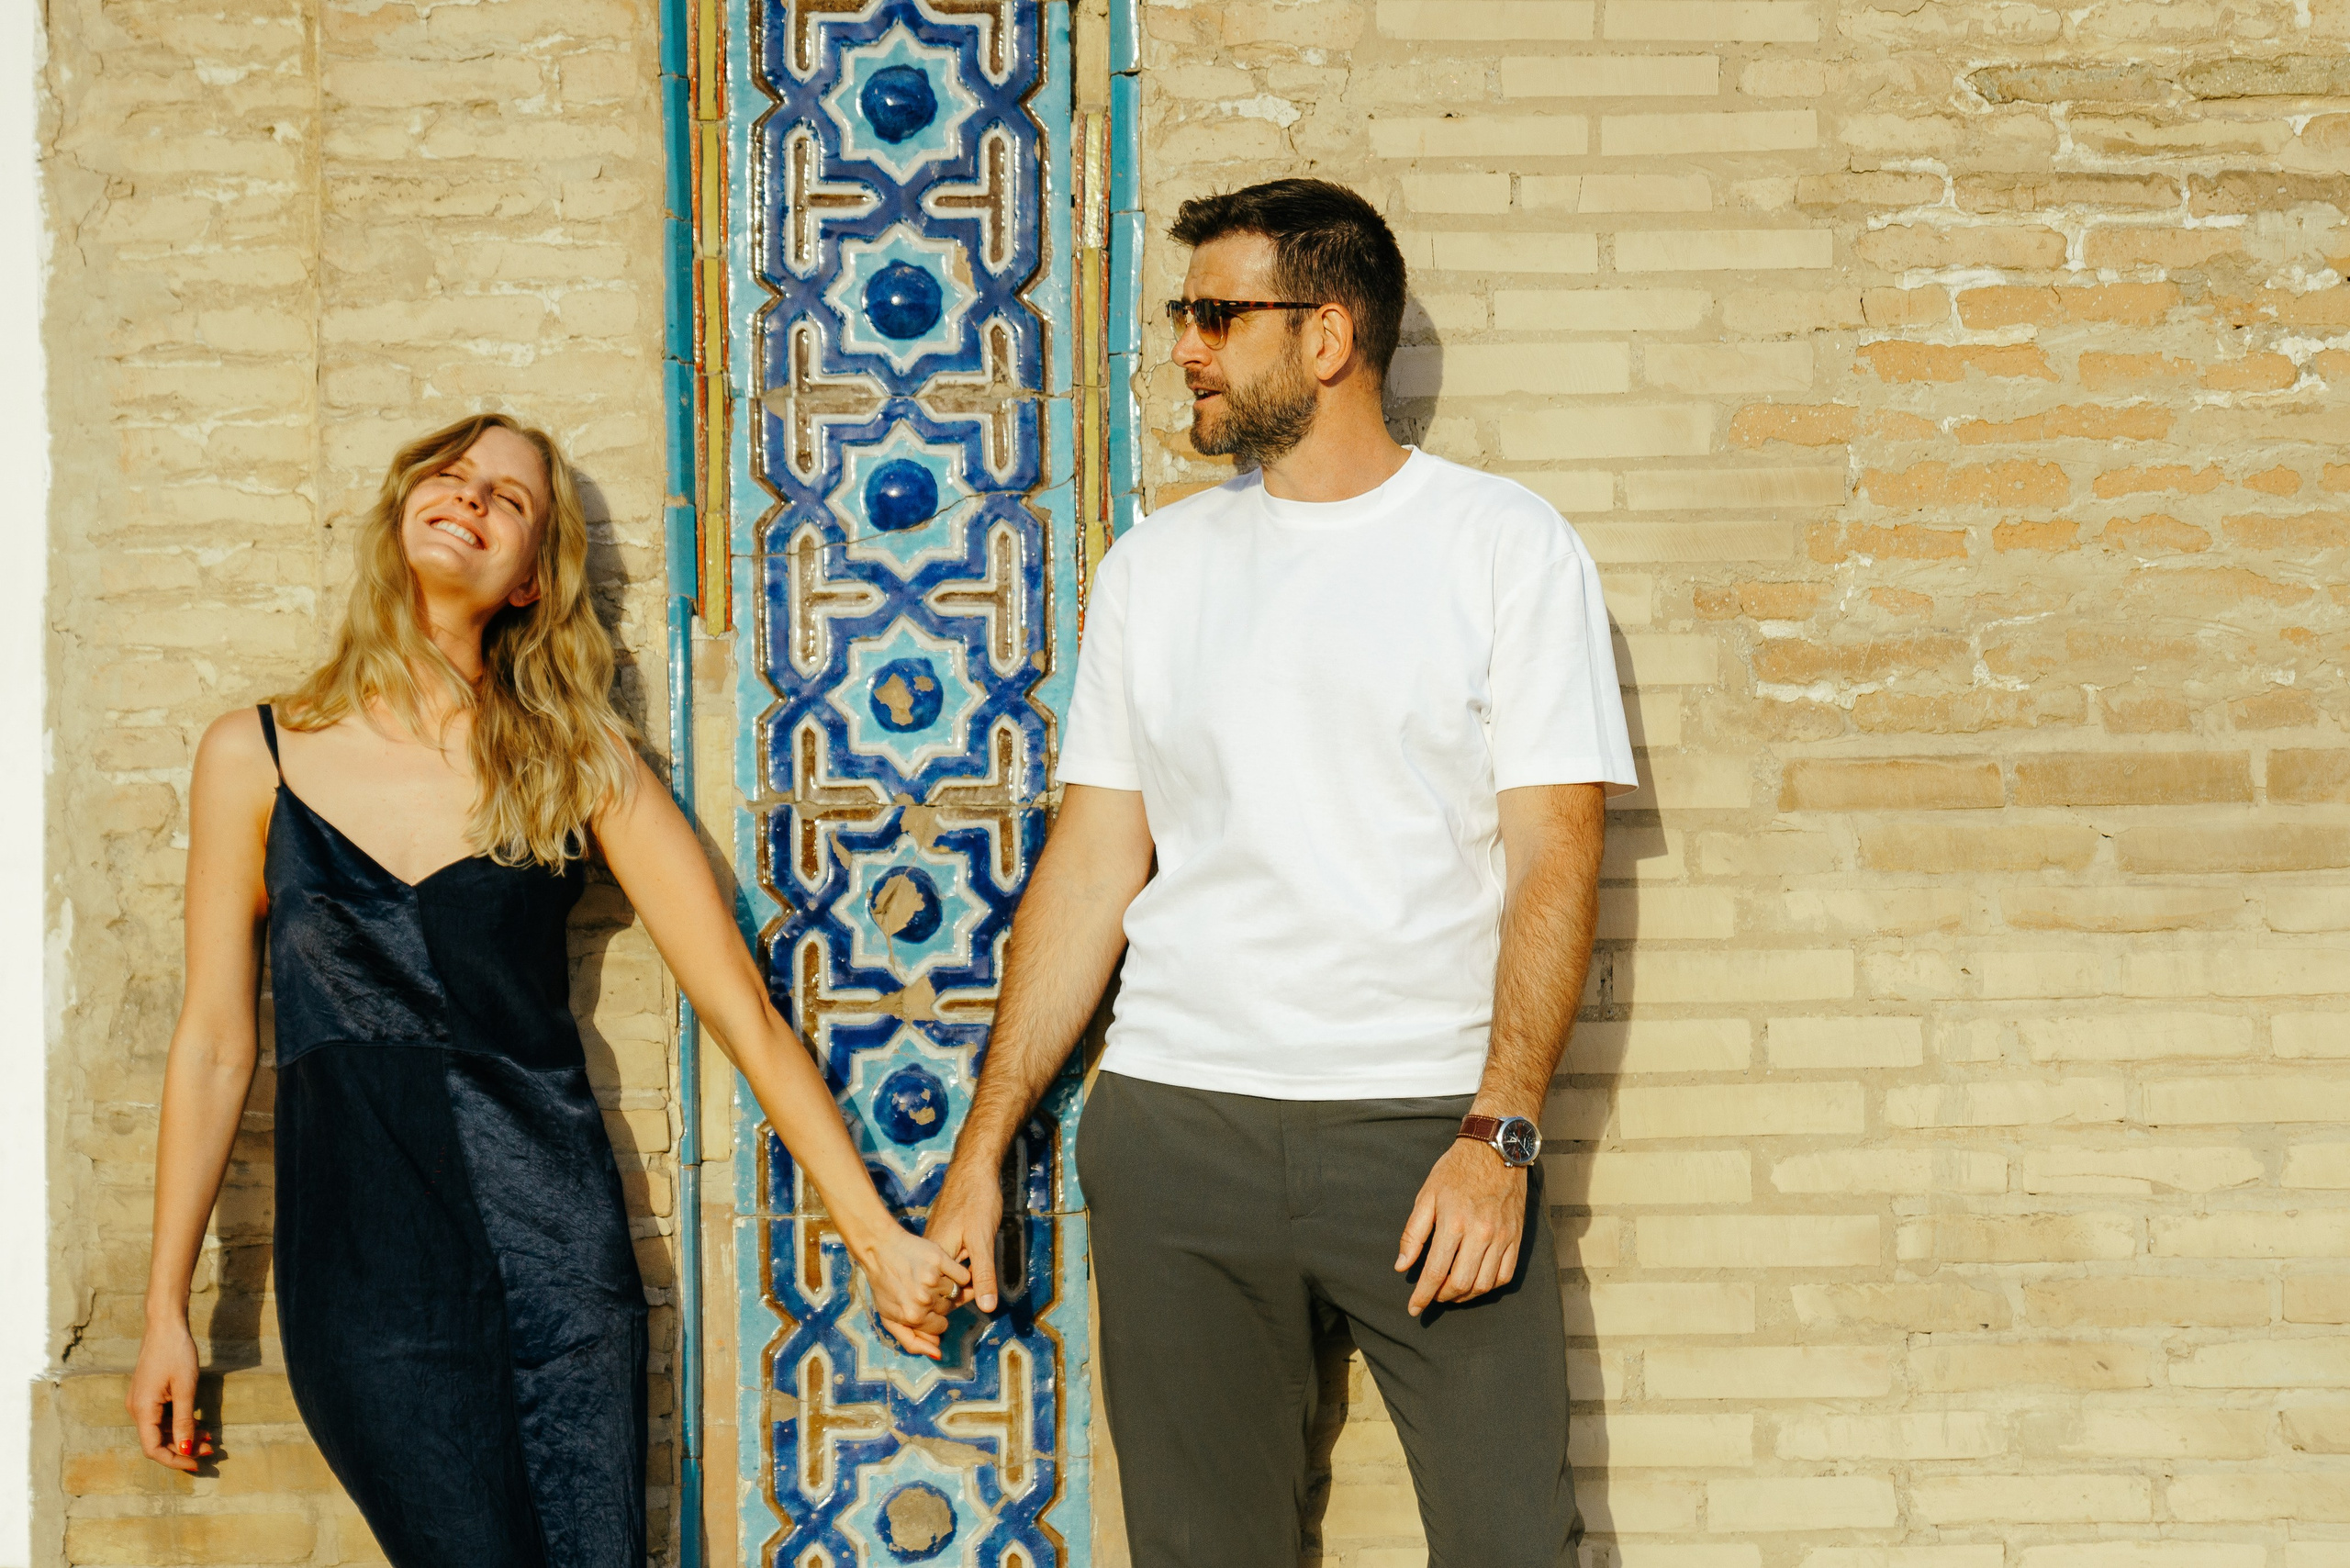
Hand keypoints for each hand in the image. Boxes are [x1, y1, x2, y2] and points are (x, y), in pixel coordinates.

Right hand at [127, 1315, 211, 1471]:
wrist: (166, 1325)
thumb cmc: (176, 1353)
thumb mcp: (185, 1388)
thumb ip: (184, 1421)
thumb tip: (184, 1449)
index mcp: (142, 1410)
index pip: (153, 1448)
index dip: (174, 1460)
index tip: (197, 1464)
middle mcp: (137, 1409)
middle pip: (157, 1441)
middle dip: (183, 1449)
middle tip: (212, 1450)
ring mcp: (141, 1402)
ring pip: (161, 1430)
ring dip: (183, 1437)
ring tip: (210, 1439)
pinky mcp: (149, 1395)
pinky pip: (162, 1418)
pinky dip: (179, 1424)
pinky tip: (199, 1426)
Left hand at [854, 1224, 970, 1359]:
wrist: (879, 1250)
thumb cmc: (884, 1285)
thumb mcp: (890, 1318)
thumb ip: (912, 1341)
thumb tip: (938, 1353)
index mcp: (913, 1317)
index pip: (941, 1327)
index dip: (933, 1317)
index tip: (924, 1305)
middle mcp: (923, 1299)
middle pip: (949, 1309)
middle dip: (939, 1302)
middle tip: (924, 1288)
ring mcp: (933, 1278)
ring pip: (957, 1292)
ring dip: (948, 1286)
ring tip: (931, 1277)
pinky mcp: (940, 1259)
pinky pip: (963, 1275)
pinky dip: (958, 1273)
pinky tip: (944, 1269)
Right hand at [924, 1163, 1005, 1312]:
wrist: (973, 1170)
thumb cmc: (977, 1201)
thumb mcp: (983, 1241)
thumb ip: (983, 1275)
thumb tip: (987, 1307)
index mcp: (935, 1257)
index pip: (942, 1294)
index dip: (960, 1300)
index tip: (978, 1293)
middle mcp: (929, 1253)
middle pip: (942, 1287)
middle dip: (960, 1291)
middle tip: (981, 1278)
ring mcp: (935, 1245)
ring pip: (947, 1275)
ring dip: (962, 1278)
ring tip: (977, 1267)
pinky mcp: (942, 1237)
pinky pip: (949, 1263)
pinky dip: (961, 1266)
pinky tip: (973, 1257)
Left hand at [1396, 1137, 1527, 1315]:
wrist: (1495, 1149)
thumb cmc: (1456, 1170)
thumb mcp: (1426, 1195)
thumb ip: (1413, 1233)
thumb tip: (1402, 1266)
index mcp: (1454, 1223)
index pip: (1436, 1272)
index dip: (1423, 1296)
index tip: (1414, 1308)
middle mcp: (1481, 1234)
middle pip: (1461, 1284)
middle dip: (1442, 1298)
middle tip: (1432, 1297)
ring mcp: (1502, 1237)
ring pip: (1484, 1285)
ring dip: (1464, 1296)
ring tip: (1451, 1293)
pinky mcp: (1516, 1237)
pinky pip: (1505, 1275)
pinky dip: (1488, 1287)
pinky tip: (1475, 1283)